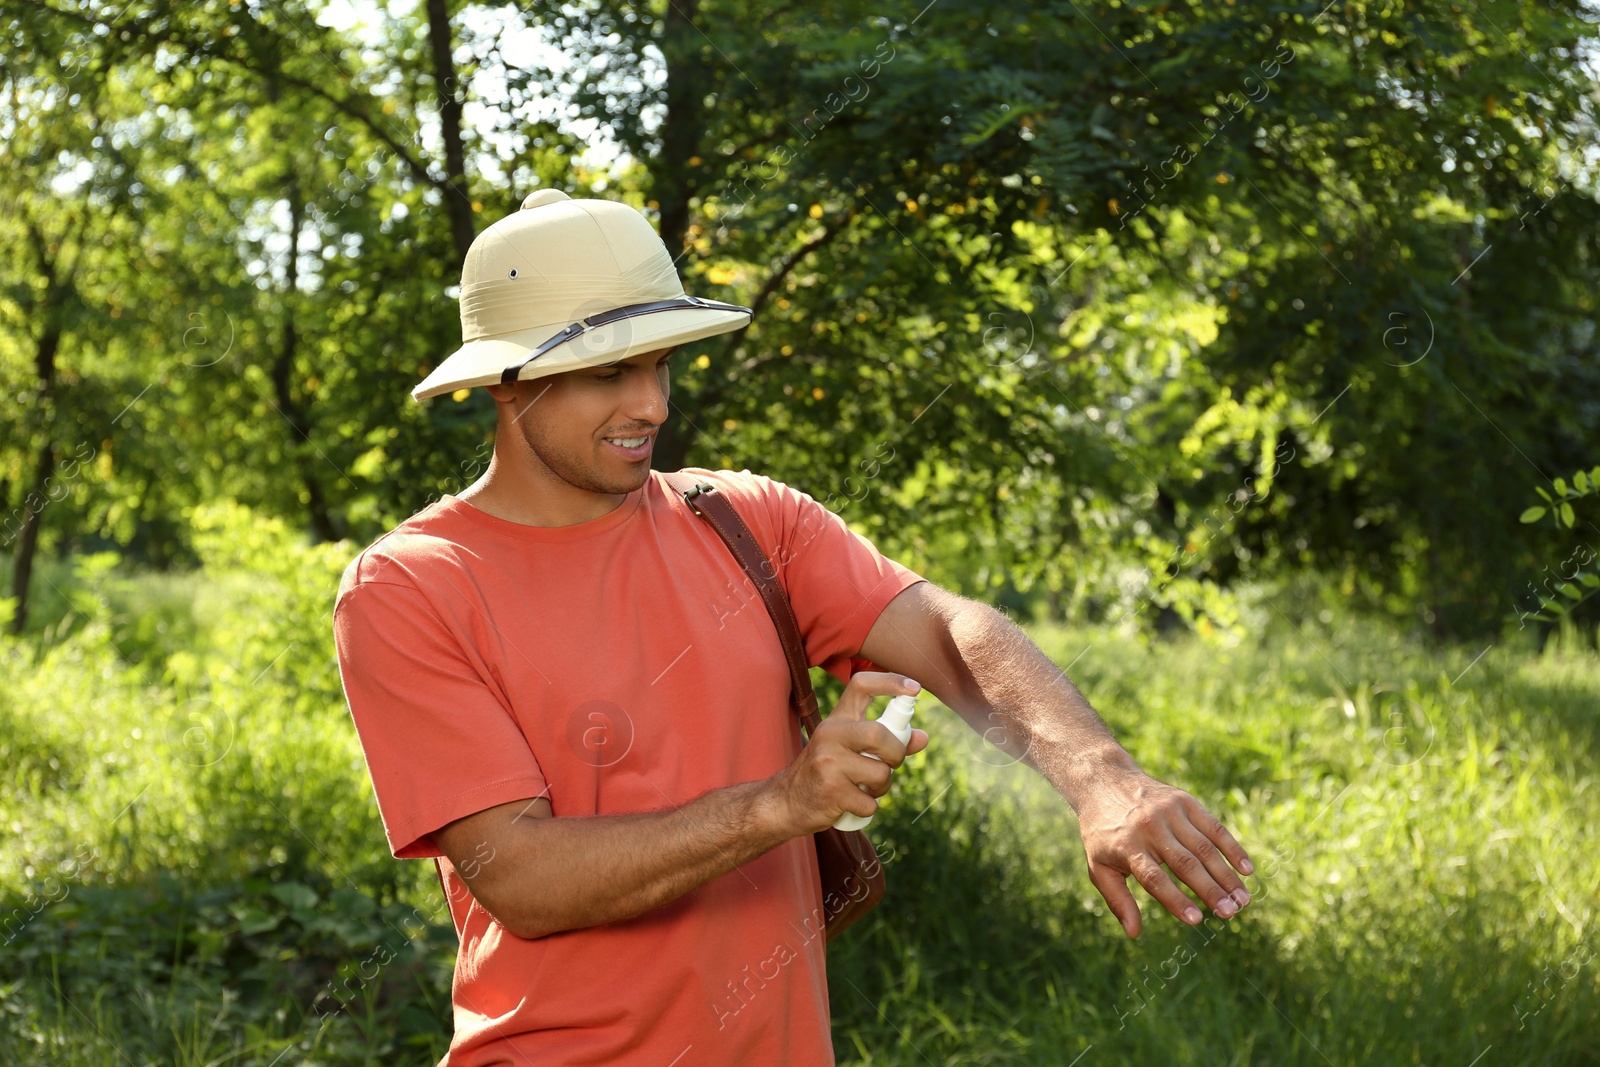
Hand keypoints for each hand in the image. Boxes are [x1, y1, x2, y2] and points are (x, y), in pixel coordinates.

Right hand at [763, 672, 929, 836]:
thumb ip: (887, 742)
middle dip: (896, 755)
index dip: (891, 682)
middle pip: (880, 735)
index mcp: (837, 720)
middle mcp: (830, 734)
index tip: (915, 689)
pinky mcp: (830, 791)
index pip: (861, 685)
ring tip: (865, 789)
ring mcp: (828, 762)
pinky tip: (850, 804)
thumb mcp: (851, 749)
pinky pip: (870, 803)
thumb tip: (923, 737)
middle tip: (890, 765)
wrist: (787, 802)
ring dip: (882, 788)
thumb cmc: (827, 772)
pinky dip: (867, 809)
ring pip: (881, 774)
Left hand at [1075, 766, 1253, 938]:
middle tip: (1230, 914)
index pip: (1155, 878)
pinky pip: (1213, 827)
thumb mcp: (1098, 866)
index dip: (1176, 900)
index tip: (1197, 920)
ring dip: (1226, 875)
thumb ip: (1117, 900)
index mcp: (1127, 846)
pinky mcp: (1185, 801)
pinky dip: (1232, 848)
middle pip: (1186, 864)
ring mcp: (1170, 812)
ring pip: (1204, 848)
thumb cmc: (1102, 833)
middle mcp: (1151, 827)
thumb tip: (1134, 934)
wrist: (1104, 781)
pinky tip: (1247, 869)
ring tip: (1243, 900)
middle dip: (1210, 891)